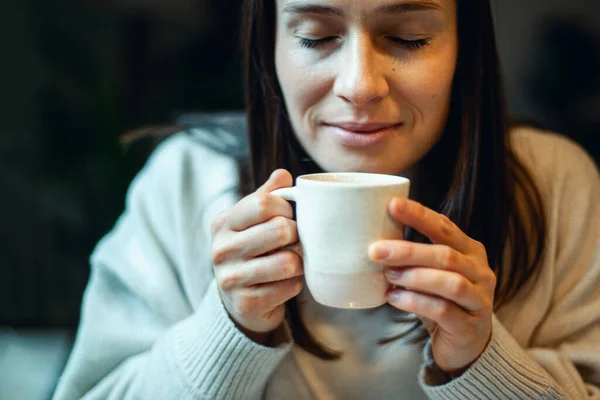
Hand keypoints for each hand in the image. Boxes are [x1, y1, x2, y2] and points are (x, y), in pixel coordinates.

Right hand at [211, 169, 303, 344]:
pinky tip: (286, 283)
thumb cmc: (252, 252)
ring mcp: (230, 278)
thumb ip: (267, 196)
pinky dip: (295, 284)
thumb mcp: (253, 222)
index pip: (263, 203)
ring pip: (287, 262)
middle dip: (296, 235)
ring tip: (293, 261)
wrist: (239, 302)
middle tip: (294, 241)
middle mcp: (221, 249)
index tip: (288, 216)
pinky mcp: (245, 303)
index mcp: (223, 223)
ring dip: (299, 262)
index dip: (286, 208)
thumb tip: (283, 174)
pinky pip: (289, 287)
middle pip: (279, 230)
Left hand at [369, 198, 495, 375]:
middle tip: (376, 250)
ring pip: (449, 282)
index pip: (445, 227)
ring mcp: (479, 300)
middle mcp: (480, 272)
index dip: (419, 215)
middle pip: (446, 255)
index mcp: (470, 251)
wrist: (466, 344)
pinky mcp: (470, 326)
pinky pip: (442, 310)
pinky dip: (415, 302)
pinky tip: (395, 298)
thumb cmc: (443, 300)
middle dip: (408, 251)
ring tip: (388, 276)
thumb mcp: (432, 273)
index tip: (392, 205)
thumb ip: (415, 257)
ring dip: (414, 277)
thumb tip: (376, 241)